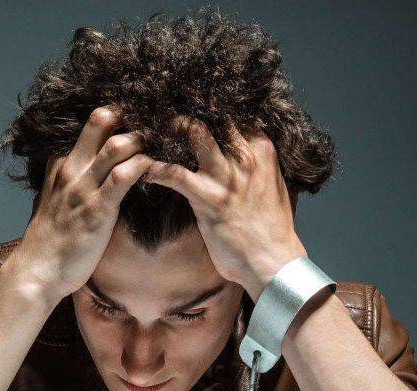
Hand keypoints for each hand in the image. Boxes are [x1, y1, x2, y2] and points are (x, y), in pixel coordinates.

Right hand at [6, 105, 155, 304]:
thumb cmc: (49, 241)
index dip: (116, 117)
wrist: (36, 271)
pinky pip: (123, 177)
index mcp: (61, 165)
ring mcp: (83, 188)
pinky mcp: (96, 210)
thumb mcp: (52, 200)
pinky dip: (144, 167)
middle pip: (100, 121)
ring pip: (115, 146)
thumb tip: (78, 177)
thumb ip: (66, 183)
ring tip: (160, 146)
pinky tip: (157, 168)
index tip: (137, 119)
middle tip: (153, 125)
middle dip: (130, 117)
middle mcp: (71, 170)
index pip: (90, 126)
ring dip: (141, 140)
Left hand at [145, 117, 307, 301]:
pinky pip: (175, 173)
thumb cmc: (270, 226)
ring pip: (194, 133)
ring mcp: (228, 176)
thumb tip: (238, 148)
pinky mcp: (209, 198)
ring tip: (147, 132)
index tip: (185, 102)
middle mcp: (246, 156)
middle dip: (185, 109)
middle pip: (213, 114)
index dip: (208, 105)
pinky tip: (142, 170)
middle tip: (159, 110)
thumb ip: (256, 162)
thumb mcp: (271, 183)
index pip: (232, 112)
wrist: (274, 262)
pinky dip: (154, 169)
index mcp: (262, 148)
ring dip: (167, 130)